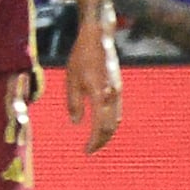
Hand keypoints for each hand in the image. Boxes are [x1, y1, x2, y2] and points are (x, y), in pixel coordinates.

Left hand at [64, 8, 121, 153]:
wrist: (97, 37)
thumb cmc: (81, 57)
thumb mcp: (72, 80)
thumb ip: (74, 103)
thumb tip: (77, 123)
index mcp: (100, 96)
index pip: (100, 127)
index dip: (94, 142)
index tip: (86, 151)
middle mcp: (113, 96)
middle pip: (111, 127)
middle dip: (101, 141)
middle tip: (91, 150)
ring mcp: (117, 91)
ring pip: (116, 119)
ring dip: (107, 133)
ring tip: (96, 141)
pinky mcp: (118, 86)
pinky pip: (117, 110)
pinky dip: (111, 121)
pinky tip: (102, 124)